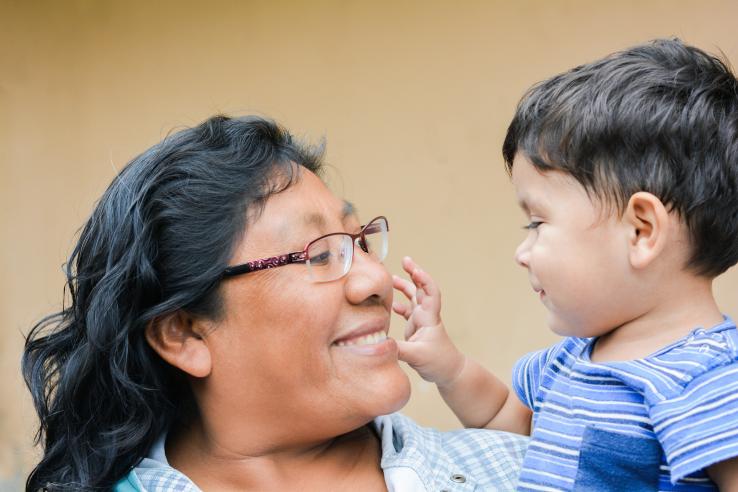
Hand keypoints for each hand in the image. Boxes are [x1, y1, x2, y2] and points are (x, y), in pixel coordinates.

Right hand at [393, 256, 464, 386]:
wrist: (449, 372)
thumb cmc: (439, 363)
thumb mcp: (417, 356)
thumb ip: (397, 349)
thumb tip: (377, 342)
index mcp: (429, 318)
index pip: (430, 292)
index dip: (424, 279)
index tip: (414, 269)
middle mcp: (425, 315)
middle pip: (421, 289)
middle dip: (414, 273)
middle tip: (405, 260)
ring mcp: (421, 321)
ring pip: (413, 298)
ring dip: (404, 287)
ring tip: (391, 278)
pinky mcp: (416, 329)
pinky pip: (407, 311)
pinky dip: (399, 305)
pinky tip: (390, 305)